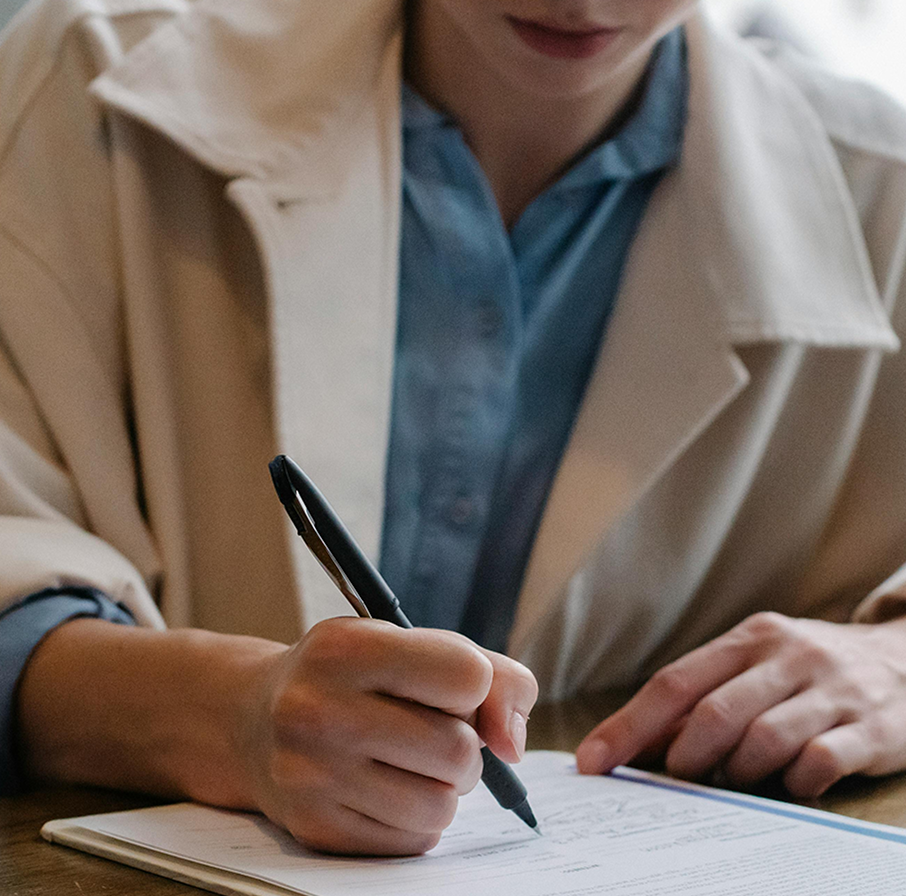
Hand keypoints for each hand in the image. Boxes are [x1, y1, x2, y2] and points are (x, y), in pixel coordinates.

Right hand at [239, 618, 537, 855]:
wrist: (255, 718)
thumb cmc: (353, 676)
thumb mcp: (410, 644)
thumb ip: (490, 673)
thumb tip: (513, 744)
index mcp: (348, 648)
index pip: (467, 676)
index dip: (474, 686)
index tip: (449, 688)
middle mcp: (319, 709)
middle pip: (458, 748)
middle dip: (465, 745)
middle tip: (437, 732)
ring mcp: (311, 774)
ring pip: (441, 804)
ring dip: (445, 787)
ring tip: (416, 763)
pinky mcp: (314, 827)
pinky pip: (413, 840)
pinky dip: (418, 818)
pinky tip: (389, 789)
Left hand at [576, 612, 905, 797]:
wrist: (905, 660)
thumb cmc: (808, 670)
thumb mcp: (756, 665)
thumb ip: (703, 698)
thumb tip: (636, 745)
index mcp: (749, 638)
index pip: (673, 683)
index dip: (628, 726)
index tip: (594, 761)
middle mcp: (788, 656)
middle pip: (713, 713)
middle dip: (684, 758)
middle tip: (680, 779)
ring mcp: (831, 689)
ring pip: (763, 740)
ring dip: (738, 772)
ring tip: (738, 778)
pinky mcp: (870, 727)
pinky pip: (818, 763)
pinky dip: (794, 782)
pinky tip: (792, 781)